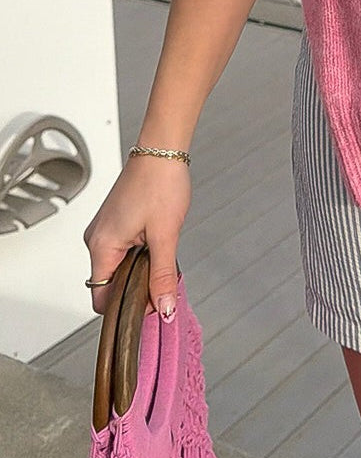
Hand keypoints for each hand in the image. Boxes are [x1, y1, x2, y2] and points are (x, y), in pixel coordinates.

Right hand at [83, 155, 190, 321]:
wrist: (163, 150)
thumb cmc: (160, 182)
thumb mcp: (166, 235)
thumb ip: (163, 275)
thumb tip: (163, 307)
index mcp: (101, 246)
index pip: (101, 299)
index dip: (126, 308)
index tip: (150, 306)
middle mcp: (97, 238)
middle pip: (110, 283)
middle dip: (136, 286)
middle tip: (162, 276)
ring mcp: (105, 229)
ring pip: (118, 266)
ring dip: (140, 267)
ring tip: (161, 250)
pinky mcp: (115, 221)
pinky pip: (122, 250)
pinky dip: (139, 253)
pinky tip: (157, 241)